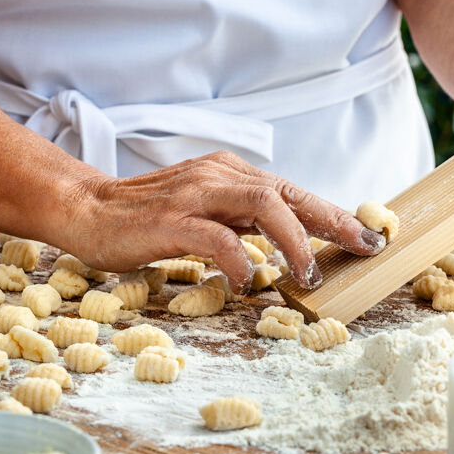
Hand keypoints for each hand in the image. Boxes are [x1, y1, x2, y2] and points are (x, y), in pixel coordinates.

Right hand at [63, 151, 385, 291]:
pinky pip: (220, 238)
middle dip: (332, 220)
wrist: (88, 209)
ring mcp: (195, 195)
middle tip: (362, 247)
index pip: (290, 189)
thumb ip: (241, 216)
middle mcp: (217, 175)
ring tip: (307, 275)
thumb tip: (287, 240)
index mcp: (228, 171)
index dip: (332, 211)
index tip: (365, 235)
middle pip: (288, 193)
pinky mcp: (172, 220)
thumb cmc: (147, 216)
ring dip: (294, 242)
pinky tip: (249, 282)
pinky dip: (242, 261)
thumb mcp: (204, 207)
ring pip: (264, 206)